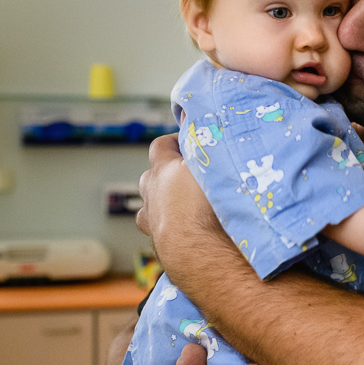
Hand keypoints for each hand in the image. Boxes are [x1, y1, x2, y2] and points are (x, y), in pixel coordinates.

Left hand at [136, 134, 218, 275]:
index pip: (161, 146)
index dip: (175, 142)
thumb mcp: (211, 162)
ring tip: (188, 205)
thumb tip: (197, 114)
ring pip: (151, 203)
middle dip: (168, 173)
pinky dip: (167, 226)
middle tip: (191, 176)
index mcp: (163, 169)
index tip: (190, 143)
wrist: (198, 250)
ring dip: (164, 201)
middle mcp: (152, 191)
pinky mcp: (158, 242)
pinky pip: (158, 228)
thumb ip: (206, 140)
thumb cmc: (207, 205)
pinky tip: (185, 229)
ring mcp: (152, 219)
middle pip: (152, 175)